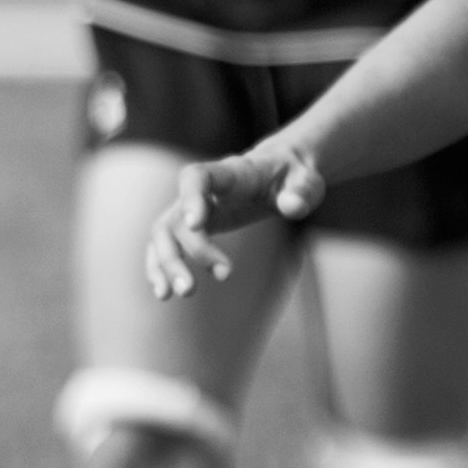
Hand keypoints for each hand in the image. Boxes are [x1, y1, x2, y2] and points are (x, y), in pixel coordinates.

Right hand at [146, 146, 322, 297]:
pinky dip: (159, 268)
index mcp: (230, 174)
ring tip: (184, 292)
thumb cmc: (293, 177)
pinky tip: (165, 293)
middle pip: (175, 217)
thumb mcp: (307, 180)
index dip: (190, 198)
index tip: (195, 225)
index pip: (197, 177)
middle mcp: (203, 191)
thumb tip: (292, 205)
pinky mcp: (191, 227)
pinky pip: (164, 245)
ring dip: (167, 265)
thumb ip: (301, 192)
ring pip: (164, 234)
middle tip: (194, 287)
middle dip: (182, 252)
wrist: (279, 173)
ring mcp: (192, 208)